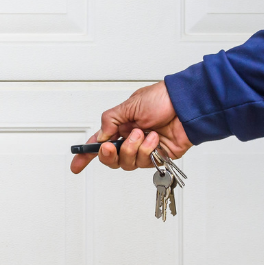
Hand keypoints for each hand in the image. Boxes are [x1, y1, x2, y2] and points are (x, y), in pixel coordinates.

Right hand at [70, 80, 191, 173]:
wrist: (187, 106)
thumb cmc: (162, 99)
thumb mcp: (129, 105)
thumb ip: (110, 121)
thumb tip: (101, 137)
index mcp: (120, 126)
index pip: (99, 144)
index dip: (86, 156)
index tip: (76, 165)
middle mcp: (130, 139)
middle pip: (111, 159)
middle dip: (108, 155)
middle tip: (111, 146)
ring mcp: (144, 149)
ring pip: (127, 163)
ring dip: (132, 148)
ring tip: (142, 133)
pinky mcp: (158, 157)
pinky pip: (144, 162)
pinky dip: (148, 149)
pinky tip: (155, 138)